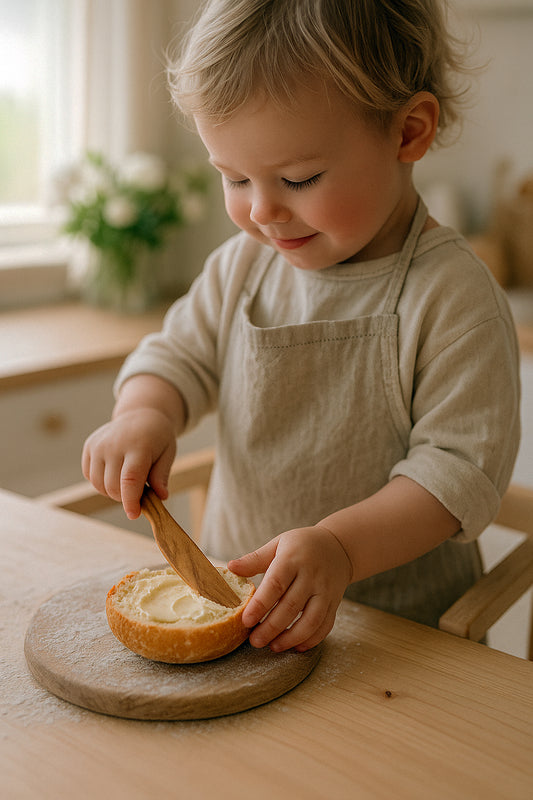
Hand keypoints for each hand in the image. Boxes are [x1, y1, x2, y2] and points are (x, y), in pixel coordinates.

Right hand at [82, 408, 175, 518]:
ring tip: (128, 480)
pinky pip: (90, 476)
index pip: (130, 479)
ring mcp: (99, 445)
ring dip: (113, 491)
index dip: (131, 501)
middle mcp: (114, 445)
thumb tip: (161, 496)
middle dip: (126, 497)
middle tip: (140, 491)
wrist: (141, 414)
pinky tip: (115, 472)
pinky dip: (102, 482)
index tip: (134, 514)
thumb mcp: (168, 453)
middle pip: (113, 486)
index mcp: (138, 446)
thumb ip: (162, 475)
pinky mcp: (89, 447)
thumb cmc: (158, 438)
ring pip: (99, 484)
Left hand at [228, 526, 352, 652]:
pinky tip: (296, 647)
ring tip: (273, 647)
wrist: (338, 546)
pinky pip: (325, 625)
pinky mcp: (334, 603)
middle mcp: (311, 575)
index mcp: (293, 559)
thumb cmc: (301, 545)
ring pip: (311, 620)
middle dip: (272, 627)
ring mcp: (325, 590)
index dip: (260, 604)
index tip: (246, 621)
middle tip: (255, 641)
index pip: (276, 584)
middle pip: (291, 606)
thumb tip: (230, 568)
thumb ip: (255, 559)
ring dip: (292, 637)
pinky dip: (311, 639)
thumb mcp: (278, 544)